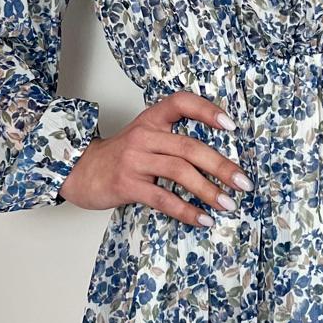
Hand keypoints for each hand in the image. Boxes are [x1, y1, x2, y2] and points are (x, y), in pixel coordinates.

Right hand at [57, 89, 251, 224]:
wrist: (78, 170)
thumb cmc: (120, 155)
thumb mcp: (145, 136)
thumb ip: (174, 139)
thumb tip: (219, 160)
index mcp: (151, 119)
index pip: (181, 103)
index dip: (207, 110)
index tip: (231, 125)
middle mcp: (144, 136)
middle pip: (189, 147)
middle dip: (221, 166)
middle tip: (244, 182)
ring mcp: (134, 160)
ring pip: (179, 172)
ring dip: (209, 191)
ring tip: (229, 204)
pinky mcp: (127, 185)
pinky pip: (162, 198)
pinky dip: (186, 210)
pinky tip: (203, 219)